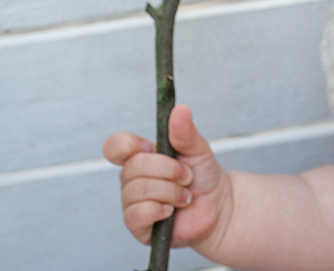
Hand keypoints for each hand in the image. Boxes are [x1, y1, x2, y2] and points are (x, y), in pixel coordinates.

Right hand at [103, 104, 230, 248]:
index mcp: (142, 156)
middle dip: (168, 170)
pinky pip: (138, 214)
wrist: (218, 206)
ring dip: (170, 191)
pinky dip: (160, 209)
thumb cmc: (203, 176)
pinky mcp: (138, 225)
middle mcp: (132, 178)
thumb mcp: (198, 149)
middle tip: (187, 176)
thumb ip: (186, 132)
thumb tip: (180, 109)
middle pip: (133, 167)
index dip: (128, 145)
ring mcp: (133, 202)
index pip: (115, 146)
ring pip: (138, 190)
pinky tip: (172, 210)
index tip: (150, 146)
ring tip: (186, 195)